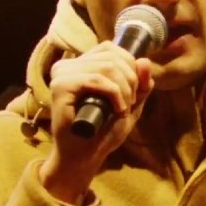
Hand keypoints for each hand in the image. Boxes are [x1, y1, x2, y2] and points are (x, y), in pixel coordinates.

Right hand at [39, 41, 153, 203]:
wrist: (84, 157)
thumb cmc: (103, 132)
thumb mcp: (130, 104)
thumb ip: (140, 84)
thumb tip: (145, 61)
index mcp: (82, 65)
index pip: (110, 48)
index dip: (129, 65)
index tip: (133, 92)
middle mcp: (69, 65)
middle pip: (112, 56)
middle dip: (130, 80)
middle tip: (129, 103)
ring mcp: (62, 74)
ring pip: (106, 66)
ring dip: (123, 89)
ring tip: (123, 109)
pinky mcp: (60, 87)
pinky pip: (96, 79)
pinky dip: (114, 93)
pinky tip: (117, 110)